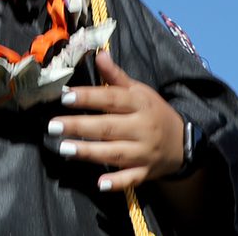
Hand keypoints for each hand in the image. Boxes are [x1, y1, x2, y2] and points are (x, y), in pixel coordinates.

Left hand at [47, 50, 186, 191]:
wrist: (184, 142)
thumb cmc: (153, 112)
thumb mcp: (139, 91)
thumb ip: (116, 76)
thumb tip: (98, 54)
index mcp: (139, 104)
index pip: (111, 99)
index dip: (88, 97)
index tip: (65, 96)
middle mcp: (142, 128)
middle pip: (108, 127)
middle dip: (80, 127)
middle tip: (53, 126)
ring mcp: (144, 152)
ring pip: (116, 153)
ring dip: (90, 152)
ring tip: (64, 149)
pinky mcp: (146, 172)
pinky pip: (131, 178)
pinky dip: (117, 182)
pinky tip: (100, 183)